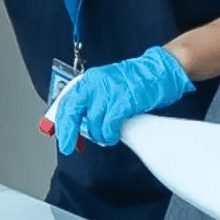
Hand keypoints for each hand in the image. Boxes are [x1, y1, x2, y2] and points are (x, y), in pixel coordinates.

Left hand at [54, 46, 194, 153]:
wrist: (158, 72)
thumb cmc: (135, 80)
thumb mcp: (107, 85)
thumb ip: (93, 102)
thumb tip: (80, 124)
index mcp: (90, 80)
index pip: (67, 102)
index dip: (61, 122)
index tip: (61, 136)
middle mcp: (96, 84)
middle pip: (73, 112)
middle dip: (69, 133)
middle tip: (70, 147)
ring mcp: (110, 92)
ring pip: (94, 124)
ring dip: (99, 135)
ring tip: (107, 135)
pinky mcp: (124, 102)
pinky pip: (109, 126)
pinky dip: (110, 134)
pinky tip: (114, 135)